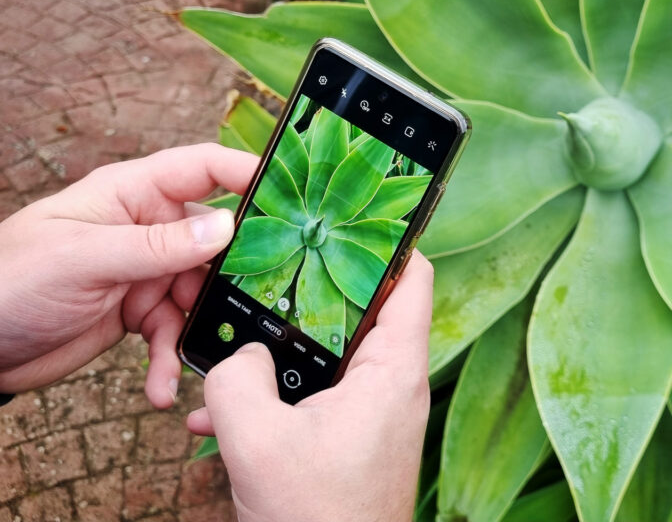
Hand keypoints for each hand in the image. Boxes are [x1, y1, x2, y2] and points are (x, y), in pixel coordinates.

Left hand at [0, 143, 257, 405]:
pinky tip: (159, 387)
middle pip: (214, 238)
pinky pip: (170, 332)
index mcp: (131, 194)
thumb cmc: (9, 281)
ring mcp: (143, 270)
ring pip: (199, 292)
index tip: (288, 196)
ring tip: (192, 360)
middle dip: (233, 272)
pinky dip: (168, 360)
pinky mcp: (135, 312)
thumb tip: (227, 228)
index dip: (247, 173)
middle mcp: (145, 227)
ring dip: (197, 328)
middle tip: (258, 299)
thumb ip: (156, 246)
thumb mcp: (83, 259)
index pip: (202, 168)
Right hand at [187, 252, 432, 521]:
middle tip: (271, 270)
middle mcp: (392, 385)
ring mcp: (372, 413)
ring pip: (329, 356)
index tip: (348, 216)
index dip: (388, 240)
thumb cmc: (317, 520)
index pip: (414, 278)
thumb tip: (241, 354)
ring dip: (280, 354)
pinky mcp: (350, 439)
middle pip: (362, 310)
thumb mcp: (258, 442)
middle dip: (311, 293)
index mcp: (394, 371)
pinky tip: (223, 416)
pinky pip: (316, 399)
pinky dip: (277, 398)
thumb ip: (239, 378)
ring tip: (234, 353)